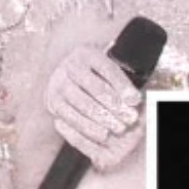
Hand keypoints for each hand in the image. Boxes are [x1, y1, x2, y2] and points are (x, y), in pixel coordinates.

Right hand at [46, 44, 143, 172]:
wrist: (64, 76)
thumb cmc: (94, 74)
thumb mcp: (106, 67)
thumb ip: (121, 81)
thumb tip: (134, 99)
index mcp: (87, 53)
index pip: (107, 69)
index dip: (122, 85)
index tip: (136, 100)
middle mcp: (69, 66)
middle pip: (95, 88)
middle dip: (115, 106)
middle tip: (131, 118)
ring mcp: (58, 84)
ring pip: (82, 104)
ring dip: (103, 119)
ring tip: (119, 129)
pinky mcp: (52, 103)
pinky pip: (70, 118)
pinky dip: (88, 128)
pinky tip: (102, 135)